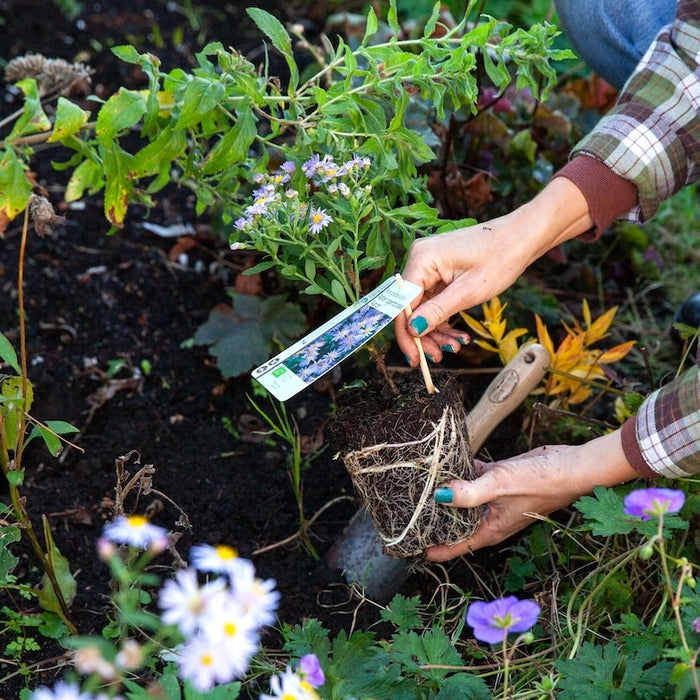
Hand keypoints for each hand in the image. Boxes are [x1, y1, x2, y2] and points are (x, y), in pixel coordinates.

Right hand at [396, 177, 593, 364]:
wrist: (521, 237)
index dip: (406, 335)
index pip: (402, 304)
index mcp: (422, 259)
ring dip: (436, 330)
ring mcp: (428, 265)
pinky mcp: (438, 272)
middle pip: (410, 308)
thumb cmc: (500, 258)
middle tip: (439, 356)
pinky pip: (434, 301)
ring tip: (455, 346)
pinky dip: (444, 319)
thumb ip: (437, 311)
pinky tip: (458, 335)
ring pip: (422, 308)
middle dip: (424, 335)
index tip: (414, 359)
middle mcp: (419, 259)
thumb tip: (412, 331)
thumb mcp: (469, 292)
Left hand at [426, 430, 638, 560]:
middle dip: (432, 517)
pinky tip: (447, 459)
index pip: (454, 546)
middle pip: (454, 522)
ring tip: (419, 482)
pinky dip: (462, 471)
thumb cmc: (539, 483)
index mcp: (489, 529)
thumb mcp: (499, 486)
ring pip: (463, 498)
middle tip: (405, 509)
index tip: (408, 547)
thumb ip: (469, 493)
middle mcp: (490, 518)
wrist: (570, 467)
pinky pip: (474, 478)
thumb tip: (439, 496)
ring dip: (446, 490)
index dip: (431, 548)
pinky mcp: (500, 481)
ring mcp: (495, 499)